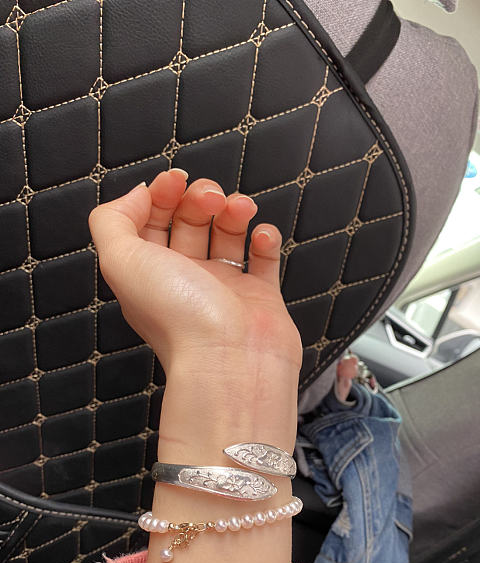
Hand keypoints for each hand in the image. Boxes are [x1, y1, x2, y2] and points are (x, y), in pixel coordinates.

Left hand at [88, 169, 301, 376]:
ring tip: (240, 209)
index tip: (175, 180)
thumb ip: (112, 220)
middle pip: (189, 222)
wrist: (231, 362)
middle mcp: (184, 281)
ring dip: (233, 211)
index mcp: (149, 273)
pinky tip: (261, 236)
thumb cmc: (180, 319)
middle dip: (199, 198)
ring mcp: (224, 289)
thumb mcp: (120, 260)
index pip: (150, 221)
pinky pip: (262, 259)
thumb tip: (138, 196)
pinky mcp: (259, 298)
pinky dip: (264, 239)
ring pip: (226, 235)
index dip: (160, 194)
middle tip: (210, 197)